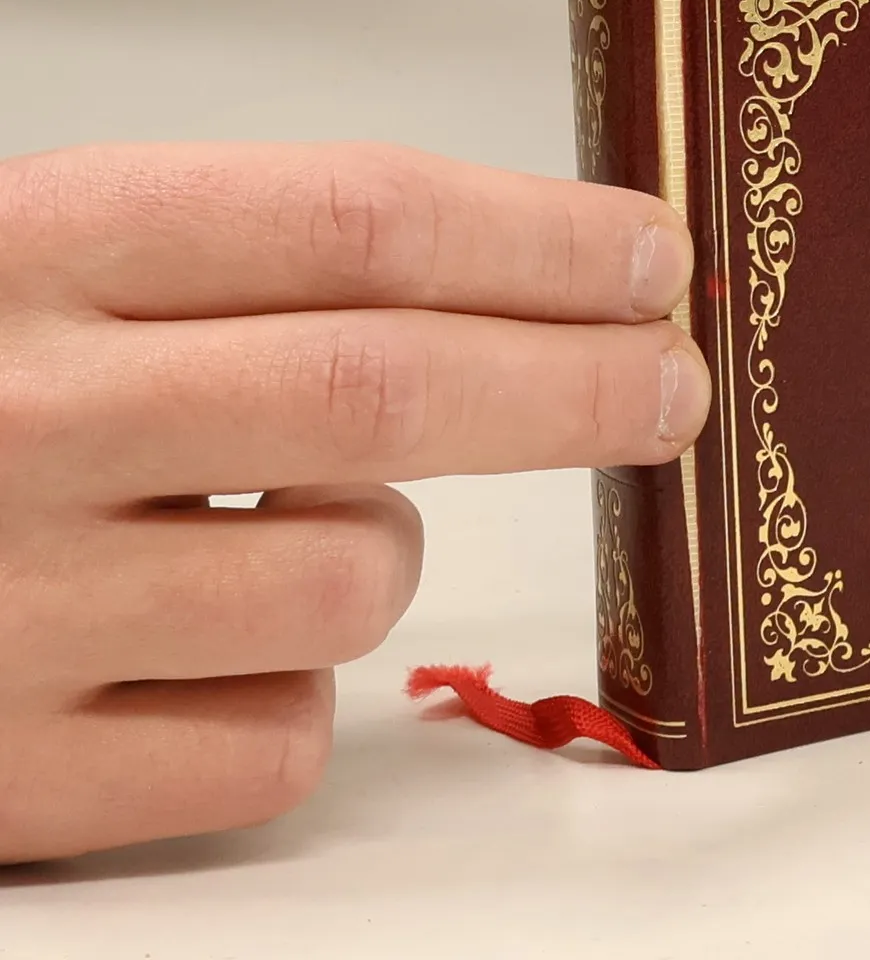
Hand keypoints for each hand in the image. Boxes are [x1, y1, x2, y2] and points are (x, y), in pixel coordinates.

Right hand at [0, 142, 705, 864]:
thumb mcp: (54, 260)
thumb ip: (259, 262)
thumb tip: (538, 282)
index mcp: (39, 247)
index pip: (357, 220)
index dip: (540, 238)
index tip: (653, 254)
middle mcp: (21, 419)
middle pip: (387, 390)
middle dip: (578, 383)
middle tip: (674, 382)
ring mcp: (7, 609)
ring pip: (351, 580)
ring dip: (386, 547)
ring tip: (292, 522)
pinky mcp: (5, 779)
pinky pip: (270, 741)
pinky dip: (289, 689)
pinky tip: (196, 646)